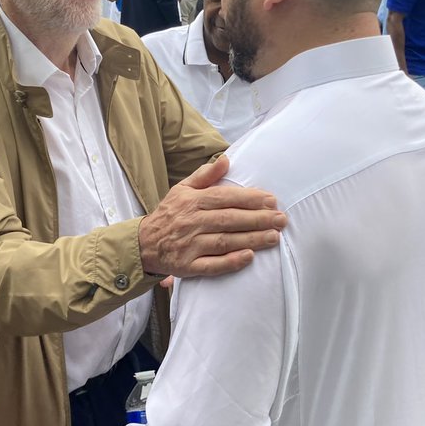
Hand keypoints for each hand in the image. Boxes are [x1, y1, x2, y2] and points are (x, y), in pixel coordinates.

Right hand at [138, 155, 287, 277]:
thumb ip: (205, 175)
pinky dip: (231, 262)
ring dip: (251, 239)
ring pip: (225, 241)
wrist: (143, 243)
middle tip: (281, 220)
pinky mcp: (187, 266)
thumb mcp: (182, 189)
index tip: (272, 201)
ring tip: (274, 238)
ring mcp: (189, 246)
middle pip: (230, 219)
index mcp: (192, 201)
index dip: (250, 199)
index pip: (225, 198)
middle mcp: (191, 222)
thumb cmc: (169, 214)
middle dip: (258, 219)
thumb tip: (226, 159)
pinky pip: (212, 265)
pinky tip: (249, 257)